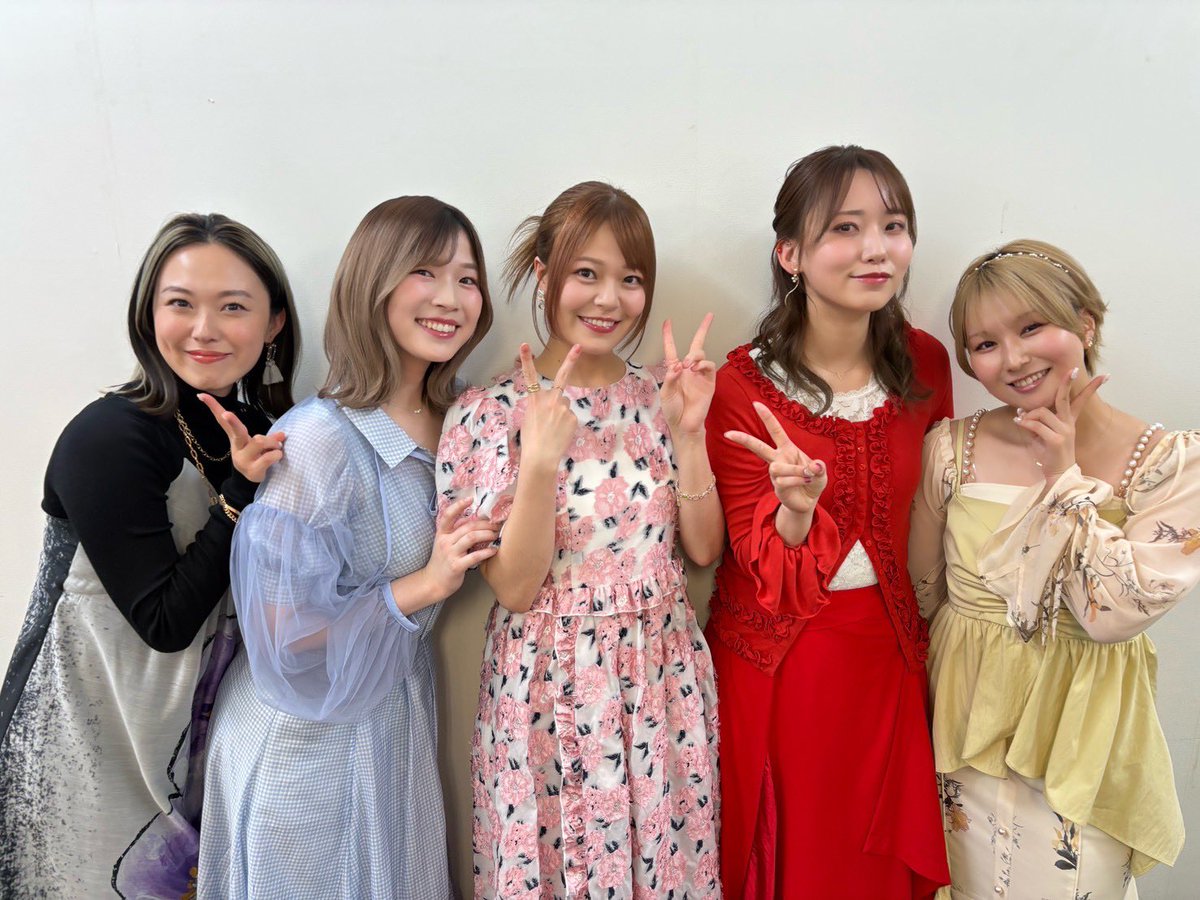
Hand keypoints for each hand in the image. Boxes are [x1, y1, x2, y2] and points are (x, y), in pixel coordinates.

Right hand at [199, 393, 285, 482]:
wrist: (250, 482)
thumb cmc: (255, 458)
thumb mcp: (258, 445)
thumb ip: (269, 437)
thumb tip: (282, 434)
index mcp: (236, 438)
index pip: (222, 421)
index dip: (213, 407)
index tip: (202, 395)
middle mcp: (237, 447)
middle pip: (236, 431)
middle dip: (232, 421)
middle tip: (227, 414)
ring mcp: (243, 459)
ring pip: (259, 441)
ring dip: (273, 441)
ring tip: (277, 446)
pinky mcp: (252, 470)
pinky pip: (268, 457)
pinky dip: (277, 454)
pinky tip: (278, 455)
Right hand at [422, 496, 499, 599]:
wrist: (433, 582)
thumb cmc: (443, 561)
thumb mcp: (445, 544)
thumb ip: (456, 532)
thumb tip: (475, 521)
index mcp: (442, 534)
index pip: (447, 515)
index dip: (458, 505)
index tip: (470, 499)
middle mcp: (445, 541)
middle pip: (467, 526)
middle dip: (484, 524)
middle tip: (496, 525)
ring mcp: (450, 554)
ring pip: (471, 537)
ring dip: (487, 534)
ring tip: (496, 535)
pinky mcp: (456, 566)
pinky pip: (474, 556)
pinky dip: (486, 552)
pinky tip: (494, 550)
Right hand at [517, 342, 580, 470]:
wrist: (541, 457)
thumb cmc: (530, 439)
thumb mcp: (528, 418)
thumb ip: (538, 405)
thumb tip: (549, 403)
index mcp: (534, 400)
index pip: (529, 376)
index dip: (526, 360)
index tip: (524, 345)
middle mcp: (550, 400)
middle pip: (561, 380)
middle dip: (571, 360)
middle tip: (578, 347)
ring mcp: (564, 408)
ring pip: (564, 404)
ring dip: (561, 411)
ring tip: (553, 427)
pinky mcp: (573, 417)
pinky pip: (570, 416)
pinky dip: (566, 423)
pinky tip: (559, 433)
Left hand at [660, 313, 716, 436]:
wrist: (684, 425)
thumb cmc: (672, 410)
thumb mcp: (665, 393)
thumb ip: (670, 378)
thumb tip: (677, 365)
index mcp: (675, 370)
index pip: (672, 349)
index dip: (669, 336)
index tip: (668, 322)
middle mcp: (688, 369)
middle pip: (697, 344)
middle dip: (703, 329)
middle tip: (709, 316)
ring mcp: (700, 374)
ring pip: (702, 354)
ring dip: (695, 355)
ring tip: (688, 365)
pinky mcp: (709, 382)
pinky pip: (709, 366)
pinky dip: (703, 364)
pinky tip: (695, 369)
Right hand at [725, 401, 826, 513]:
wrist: (809, 501)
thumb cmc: (813, 481)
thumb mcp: (821, 471)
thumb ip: (819, 467)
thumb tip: (814, 466)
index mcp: (787, 448)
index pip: (775, 430)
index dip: (767, 416)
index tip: (756, 404)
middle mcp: (778, 459)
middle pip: (758, 447)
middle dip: (744, 440)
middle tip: (728, 433)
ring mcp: (776, 474)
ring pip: (777, 467)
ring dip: (794, 470)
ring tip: (808, 474)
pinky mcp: (777, 487)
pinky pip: (784, 482)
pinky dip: (798, 481)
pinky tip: (806, 482)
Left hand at [1014, 367, 1106, 479]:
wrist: (1057, 474)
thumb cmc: (1049, 454)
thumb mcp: (1042, 435)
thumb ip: (1036, 421)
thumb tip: (1021, 411)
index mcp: (1069, 421)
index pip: (1081, 401)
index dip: (1092, 388)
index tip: (1105, 376)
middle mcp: (1068, 424)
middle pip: (1065, 398)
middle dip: (1067, 383)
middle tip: (1072, 370)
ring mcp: (1064, 431)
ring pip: (1042, 413)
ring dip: (1028, 415)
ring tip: (1021, 421)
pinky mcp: (1056, 440)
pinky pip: (1036, 425)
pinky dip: (1024, 423)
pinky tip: (1018, 423)